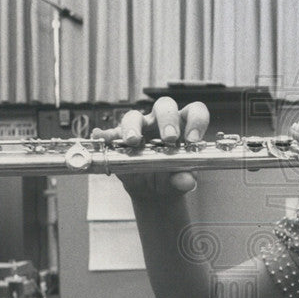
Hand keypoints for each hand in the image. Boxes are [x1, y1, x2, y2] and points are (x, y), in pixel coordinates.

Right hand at [92, 96, 209, 195]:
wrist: (155, 191)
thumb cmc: (171, 177)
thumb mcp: (180, 181)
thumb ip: (185, 179)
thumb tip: (186, 180)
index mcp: (183, 127)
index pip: (194, 111)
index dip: (197, 121)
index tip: (193, 139)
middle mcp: (162, 122)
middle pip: (164, 106)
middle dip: (167, 120)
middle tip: (169, 139)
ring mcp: (140, 128)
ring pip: (134, 116)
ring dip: (132, 126)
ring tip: (133, 141)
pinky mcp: (120, 139)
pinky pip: (111, 133)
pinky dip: (106, 135)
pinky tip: (102, 138)